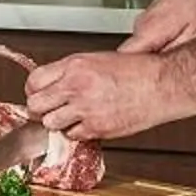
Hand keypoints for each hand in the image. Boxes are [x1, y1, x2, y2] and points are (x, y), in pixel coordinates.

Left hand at [21, 51, 171, 143]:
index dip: (33, 90)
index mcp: (75, 65)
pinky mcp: (96, 128)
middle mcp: (76, 86)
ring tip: (70, 116)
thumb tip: (55, 83)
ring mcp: (85, 109)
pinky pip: (73, 136)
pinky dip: (77, 133)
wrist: (162, 85)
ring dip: (58, 123)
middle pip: (36, 105)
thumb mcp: (99, 59)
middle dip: (40, 109)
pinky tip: (88, 123)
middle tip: (48, 109)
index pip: (34, 81)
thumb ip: (73, 71)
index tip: (38, 94)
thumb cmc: (139, 70)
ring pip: (50, 124)